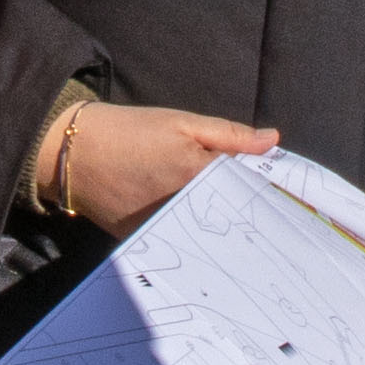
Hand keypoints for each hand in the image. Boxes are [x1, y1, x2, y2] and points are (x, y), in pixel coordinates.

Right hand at [47, 100, 277, 234]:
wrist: (74, 153)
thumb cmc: (130, 132)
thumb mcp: (182, 122)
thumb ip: (230, 134)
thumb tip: (272, 140)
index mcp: (198, 175)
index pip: (249, 189)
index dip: (269, 191)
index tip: (289, 197)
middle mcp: (185, 209)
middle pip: (232, 217)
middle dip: (249, 213)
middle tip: (270, 214)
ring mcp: (165, 229)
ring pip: (209, 234)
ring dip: (223, 228)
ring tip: (238, 224)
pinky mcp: (147, 242)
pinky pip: (182, 242)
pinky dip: (194, 236)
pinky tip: (202, 229)